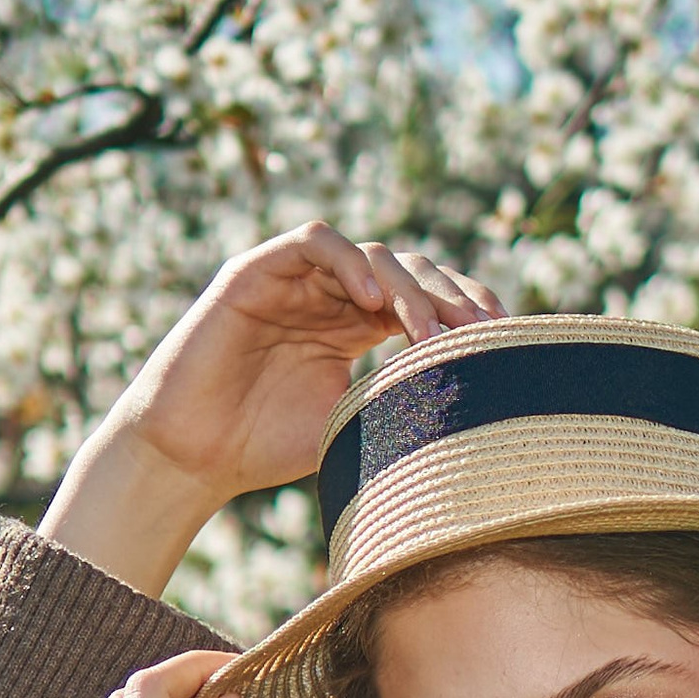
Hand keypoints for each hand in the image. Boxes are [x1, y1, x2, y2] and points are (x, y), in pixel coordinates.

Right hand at [42, 221, 503, 595]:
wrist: (192, 455)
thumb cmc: (266, 448)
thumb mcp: (353, 427)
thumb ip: (400, 404)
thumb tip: (478, 418)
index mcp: (357, 327)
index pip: (427, 299)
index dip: (466, 311)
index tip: (505, 340)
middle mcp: (331, 295)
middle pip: (409, 272)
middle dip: (449, 297)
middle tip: (477, 331)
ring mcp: (296, 280)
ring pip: (369, 255)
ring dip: (406, 286)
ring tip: (426, 329)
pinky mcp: (256, 272)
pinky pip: (312, 242)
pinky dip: (346, 260)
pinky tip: (371, 301)